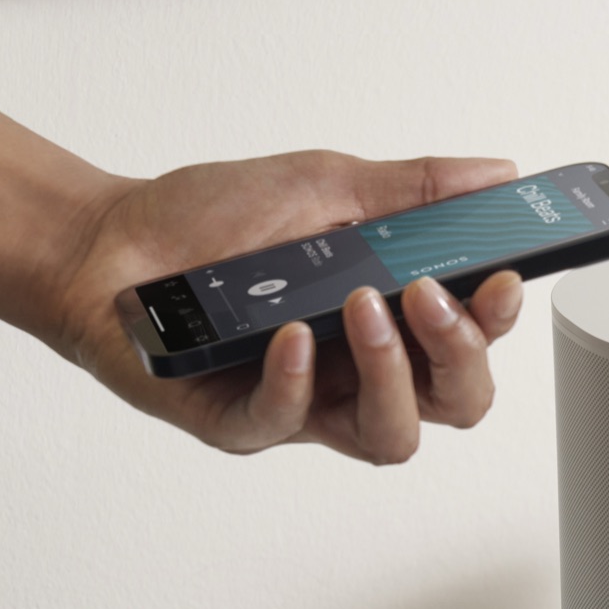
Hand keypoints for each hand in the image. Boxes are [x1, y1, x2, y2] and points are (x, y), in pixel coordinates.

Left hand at [53, 150, 523, 462]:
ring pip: (391, 434)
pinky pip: (289, 423)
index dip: (497, 321)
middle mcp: (359, 369)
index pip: (473, 340)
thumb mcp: (326, 184)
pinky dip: (297, 378)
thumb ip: (416, 188)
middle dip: (459, 353)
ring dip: (391, 373)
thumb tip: (496, 174)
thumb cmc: (210, 220)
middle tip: (428, 295)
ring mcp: (308, 403)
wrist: (108, 241)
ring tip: (361, 308)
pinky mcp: (244, 423)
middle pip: (454, 401)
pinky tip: (290, 334)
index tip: (500, 278)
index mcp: (391, 316)